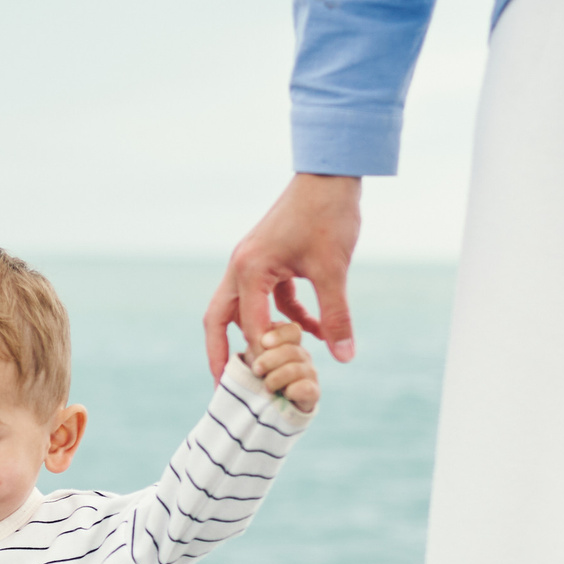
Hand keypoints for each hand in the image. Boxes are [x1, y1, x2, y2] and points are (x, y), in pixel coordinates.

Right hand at [204, 173, 362, 379]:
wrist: (331, 175)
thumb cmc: (328, 216)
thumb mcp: (333, 270)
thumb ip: (335, 316)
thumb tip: (344, 356)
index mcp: (250, 269)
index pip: (250, 326)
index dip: (263, 356)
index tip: (273, 382)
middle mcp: (242, 266)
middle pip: (219, 319)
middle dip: (221, 353)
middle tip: (225, 387)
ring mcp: (252, 262)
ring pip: (241, 309)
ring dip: (256, 336)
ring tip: (266, 368)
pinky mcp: (268, 259)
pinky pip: (268, 297)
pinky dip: (284, 316)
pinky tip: (313, 331)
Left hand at [242, 322, 319, 414]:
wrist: (266, 401)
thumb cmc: (260, 373)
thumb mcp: (254, 356)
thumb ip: (256, 344)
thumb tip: (261, 341)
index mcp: (290, 341)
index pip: (292, 330)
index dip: (279, 336)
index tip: (264, 343)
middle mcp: (303, 355)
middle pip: (291, 351)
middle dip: (269, 360)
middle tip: (257, 370)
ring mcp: (310, 373)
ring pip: (295, 370)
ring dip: (276, 378)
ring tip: (266, 386)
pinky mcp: (313, 392)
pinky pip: (306, 388)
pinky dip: (291, 391)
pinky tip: (283, 394)